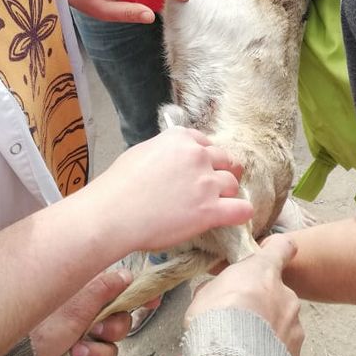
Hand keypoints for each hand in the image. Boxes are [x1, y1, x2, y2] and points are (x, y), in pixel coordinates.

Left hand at [30, 269, 133, 355]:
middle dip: (112, 333)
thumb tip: (127, 274)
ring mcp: (80, 341)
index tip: (150, 304)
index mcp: (87, 295)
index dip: (138, 296)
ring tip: (74, 355)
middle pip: (121, 324)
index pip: (121, 290)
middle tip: (96, 333)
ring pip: (108, 352)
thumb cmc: (38, 327)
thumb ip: (103, 290)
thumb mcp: (74, 306)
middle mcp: (86, 316)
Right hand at [95, 127, 253, 251]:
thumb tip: (173, 160)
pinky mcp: (210, 210)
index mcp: (181, 139)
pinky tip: (235, 216)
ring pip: (233, 185)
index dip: (205, 159)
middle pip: (225, 161)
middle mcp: (198, 156)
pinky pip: (241, 209)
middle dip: (219, 173)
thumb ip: (166, 152)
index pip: (207, 144)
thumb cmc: (119, 185)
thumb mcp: (142, 152)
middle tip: (209, 189)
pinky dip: (241, 213)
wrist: (113, 214)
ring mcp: (206, 183)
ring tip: (214, 205)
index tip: (200, 170)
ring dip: (226, 194)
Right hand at [183, 236, 303, 355]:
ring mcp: (295, 328)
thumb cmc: (215, 317)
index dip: (276, 250)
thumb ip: (217, 290)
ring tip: (238, 355)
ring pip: (280, 327)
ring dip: (263, 337)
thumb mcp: (205, 294)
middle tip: (236, 325)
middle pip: (277, 295)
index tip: (269, 254)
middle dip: (261, 308)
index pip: (282, 247)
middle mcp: (286, 296)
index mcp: (264, 272)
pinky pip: (281, 355)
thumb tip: (216, 296)